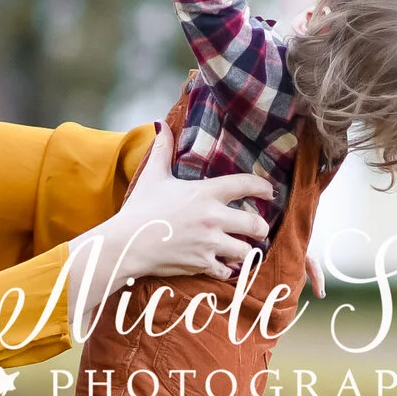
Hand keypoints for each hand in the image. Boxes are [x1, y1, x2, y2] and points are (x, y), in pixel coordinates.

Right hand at [78, 133, 274, 301]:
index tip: (269, 192)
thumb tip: (160, 125)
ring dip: (246, 250)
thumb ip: (162, 149)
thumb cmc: (140, 208)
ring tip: (243, 249)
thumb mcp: (153, 175)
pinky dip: (227, 269)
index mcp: (206, 193)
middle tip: (257, 229)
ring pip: (246, 251)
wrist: (127, 243)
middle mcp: (213, 218)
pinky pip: (227, 270)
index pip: (246, 185)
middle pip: (256, 224)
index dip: (263, 188)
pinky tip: (224, 266)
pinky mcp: (202, 263)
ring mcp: (210, 243)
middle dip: (260, 228)